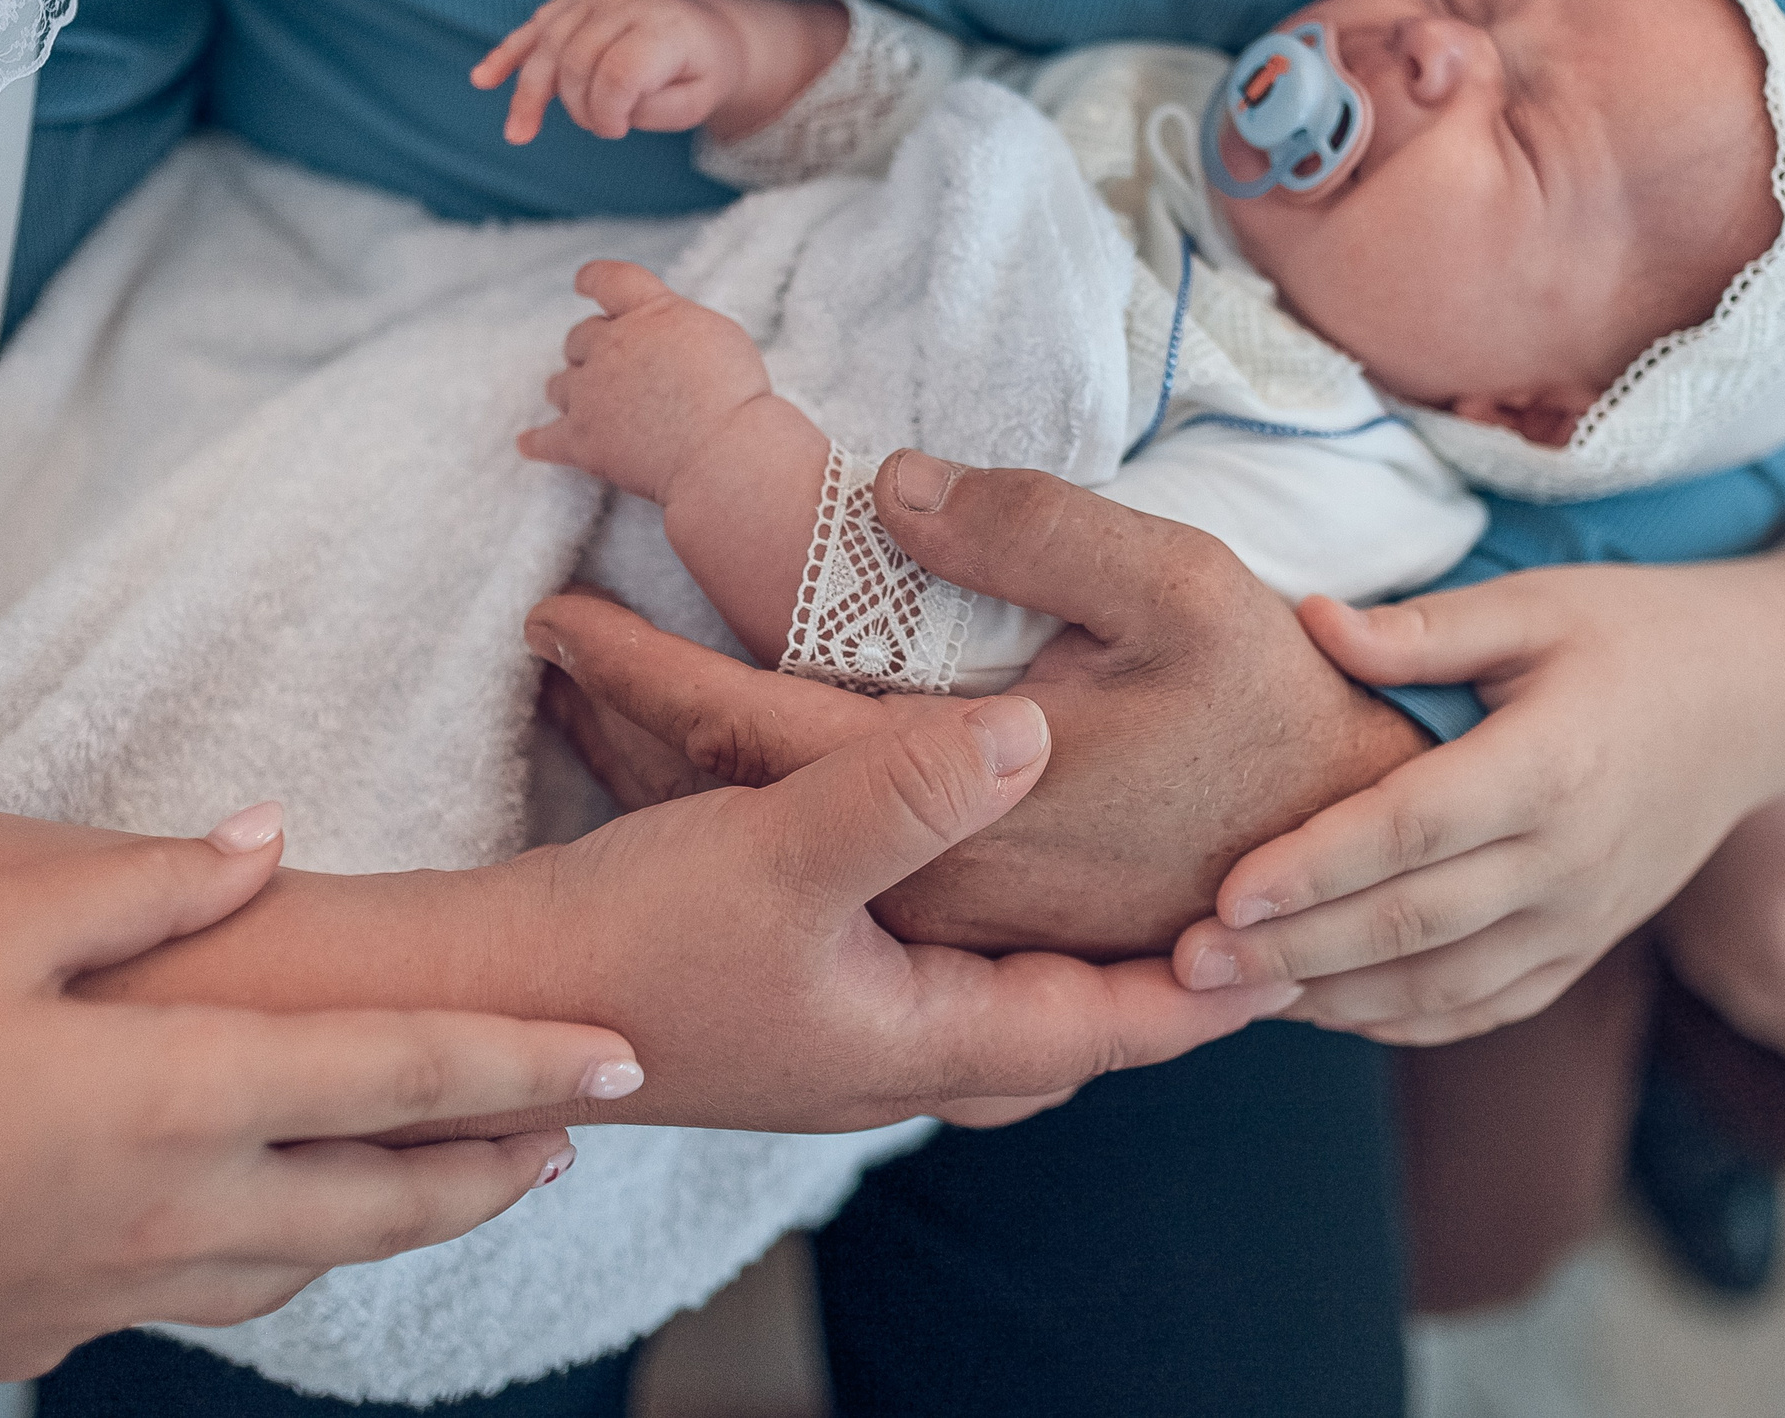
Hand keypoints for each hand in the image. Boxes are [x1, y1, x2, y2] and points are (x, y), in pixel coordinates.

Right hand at [0, 816, 634, 1415]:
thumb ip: (141, 888)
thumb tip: (267, 837)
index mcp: (172, 1094)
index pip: (403, 1074)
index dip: (529, 1062)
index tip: (626, 1056)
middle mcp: (179, 1205)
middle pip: (400, 1192)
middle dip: (509, 1157)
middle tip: (584, 1124)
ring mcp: (129, 1284)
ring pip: (329, 1257)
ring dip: (423, 1216)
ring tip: (479, 1175)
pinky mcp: (74, 1329)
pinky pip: (236, 1292)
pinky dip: (309, 1255)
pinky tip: (307, 1227)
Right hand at [362, 691, 1305, 1137]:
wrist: (490, 1007)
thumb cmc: (634, 943)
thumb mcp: (779, 851)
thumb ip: (906, 789)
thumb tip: (1029, 731)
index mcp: (926, 1036)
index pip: (1111, 1026)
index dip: (1209, 993)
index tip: (1294, 947)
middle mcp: (900, 1054)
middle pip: (1070, 1034)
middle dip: (1157, 995)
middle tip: (1241, 936)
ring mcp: (845, 1039)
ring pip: (1003, 1015)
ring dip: (1076, 969)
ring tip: (1146, 910)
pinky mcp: (797, 1005)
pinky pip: (937, 988)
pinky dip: (992, 951)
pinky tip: (982, 885)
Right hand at [472, 0, 747, 143]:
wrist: (708, 34)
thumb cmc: (700, 74)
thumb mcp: (698, 103)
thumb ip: (656, 110)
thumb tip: (611, 106)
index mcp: (664, 28)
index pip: (618, 71)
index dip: (607, 111)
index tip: (616, 131)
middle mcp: (626, 3)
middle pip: (577, 59)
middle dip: (577, 105)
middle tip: (598, 127)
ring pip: (548, 44)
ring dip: (532, 93)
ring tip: (519, 134)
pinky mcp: (575, 1)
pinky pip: (534, 28)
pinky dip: (507, 55)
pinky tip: (482, 80)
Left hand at [516, 260, 773, 502]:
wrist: (724, 454)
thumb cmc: (736, 397)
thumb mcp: (717, 333)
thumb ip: (676, 325)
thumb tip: (658, 336)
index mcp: (650, 312)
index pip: (609, 279)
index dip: (592, 279)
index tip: (583, 282)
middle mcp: (612, 346)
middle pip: (579, 338)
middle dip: (589, 349)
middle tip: (610, 368)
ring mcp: (591, 394)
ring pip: (560, 385)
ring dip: (569, 390)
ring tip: (581, 402)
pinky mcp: (582, 442)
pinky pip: (546, 440)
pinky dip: (537, 442)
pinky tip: (526, 444)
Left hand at [523, 449, 1432, 961]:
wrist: (1346, 853)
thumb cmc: (1269, 718)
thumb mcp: (1181, 591)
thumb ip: (1034, 532)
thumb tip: (886, 488)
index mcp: (956, 795)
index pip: (747, 727)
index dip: (638, 668)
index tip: (552, 610)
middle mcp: (925, 874)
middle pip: (727, 802)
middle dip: (622, 719)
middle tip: (545, 645)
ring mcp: (943, 909)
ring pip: (764, 843)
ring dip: (664, 765)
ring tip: (585, 698)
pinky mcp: (973, 912)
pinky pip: (816, 862)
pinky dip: (736, 803)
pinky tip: (710, 766)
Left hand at [1175, 570, 1784, 1045]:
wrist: (1761, 698)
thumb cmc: (1631, 633)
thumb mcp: (1535, 605)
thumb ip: (1422, 628)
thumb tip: (1311, 621)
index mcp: (1553, 763)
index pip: (1414, 829)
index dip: (1316, 866)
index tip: (1225, 890)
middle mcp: (1573, 858)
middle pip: (1413, 925)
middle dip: (1292, 953)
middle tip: (1187, 963)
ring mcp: (1585, 917)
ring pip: (1442, 986)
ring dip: (1330, 1001)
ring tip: (1228, 993)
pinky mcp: (1586, 947)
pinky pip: (1484, 1006)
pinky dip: (1397, 1021)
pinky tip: (1316, 1010)